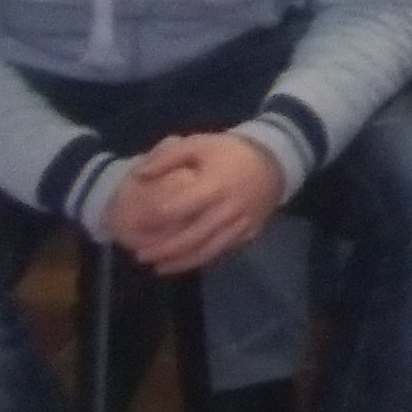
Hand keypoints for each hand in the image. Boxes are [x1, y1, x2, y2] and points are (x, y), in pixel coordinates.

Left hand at [105, 133, 285, 275]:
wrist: (276, 160)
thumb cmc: (231, 151)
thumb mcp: (199, 143)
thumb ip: (167, 157)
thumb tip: (139, 174)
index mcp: (212, 186)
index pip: (174, 210)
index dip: (151, 220)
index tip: (135, 226)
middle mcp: (226, 210)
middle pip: (189, 238)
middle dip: (162, 250)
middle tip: (140, 256)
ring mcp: (240, 225)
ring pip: (206, 251)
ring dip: (180, 262)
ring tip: (158, 267)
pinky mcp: (249, 233)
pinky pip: (222, 251)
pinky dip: (202, 259)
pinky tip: (186, 262)